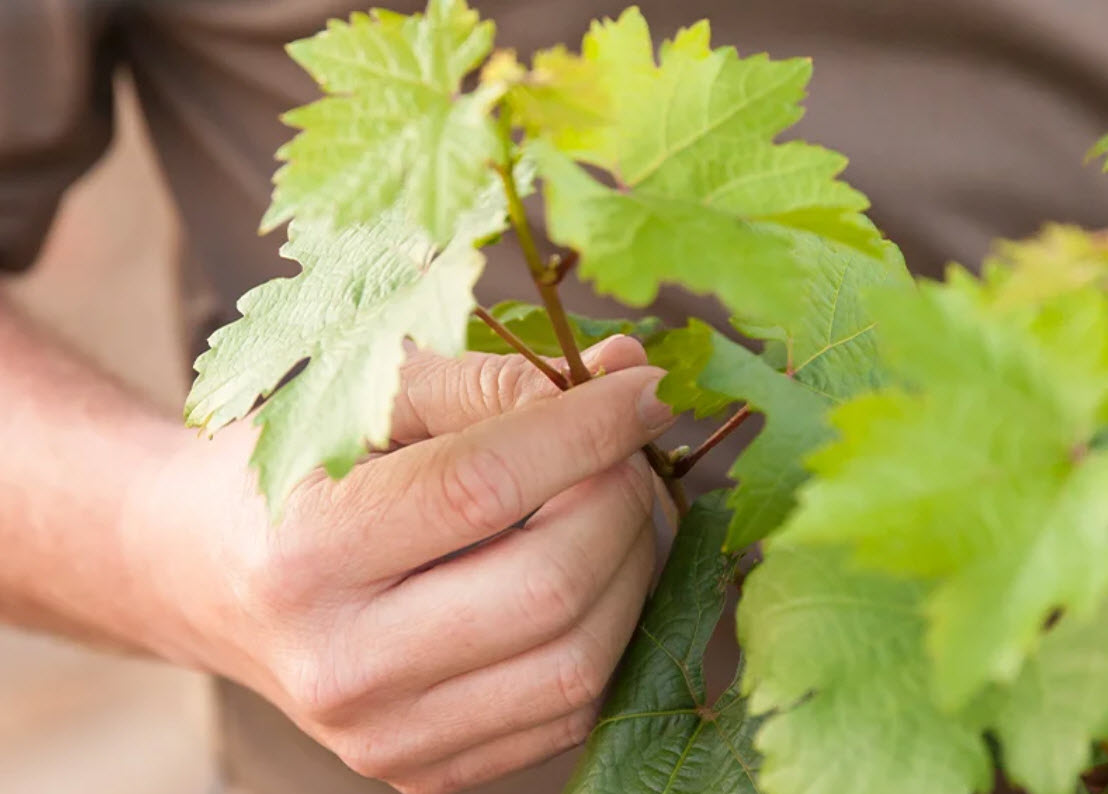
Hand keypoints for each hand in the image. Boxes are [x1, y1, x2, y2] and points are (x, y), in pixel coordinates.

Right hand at [129, 336, 674, 793]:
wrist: (203, 577)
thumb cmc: (286, 470)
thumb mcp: (361, 398)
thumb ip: (490, 379)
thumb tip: (623, 372)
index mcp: (305, 551)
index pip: (483, 486)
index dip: (588, 429)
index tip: (645, 390)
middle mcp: (340, 665)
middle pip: (550, 588)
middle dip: (621, 502)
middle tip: (625, 452)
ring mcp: (385, 738)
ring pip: (580, 664)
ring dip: (629, 569)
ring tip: (608, 508)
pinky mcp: (424, 773)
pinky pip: (568, 712)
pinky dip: (605, 632)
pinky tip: (581, 573)